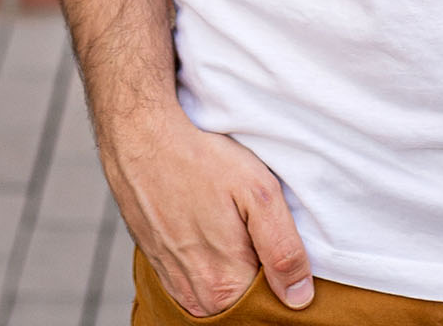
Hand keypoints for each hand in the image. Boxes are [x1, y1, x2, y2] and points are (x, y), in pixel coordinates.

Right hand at [101, 101, 314, 316]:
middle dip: (260, 270)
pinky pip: (199, 280)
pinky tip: (212, 225)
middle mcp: (197, 299)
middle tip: (254, 224)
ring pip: (222, 291)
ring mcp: (176, 287)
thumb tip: (300, 296)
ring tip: (232, 222)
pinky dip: (211, 260)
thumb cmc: (200, 160)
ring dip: (234, 264)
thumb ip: (283, 249)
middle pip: (246, 299)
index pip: (272, 302)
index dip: (285, 274)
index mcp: (225, 288)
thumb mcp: (258, 193)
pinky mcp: (162, 270)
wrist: (142, 141)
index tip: (279, 241)